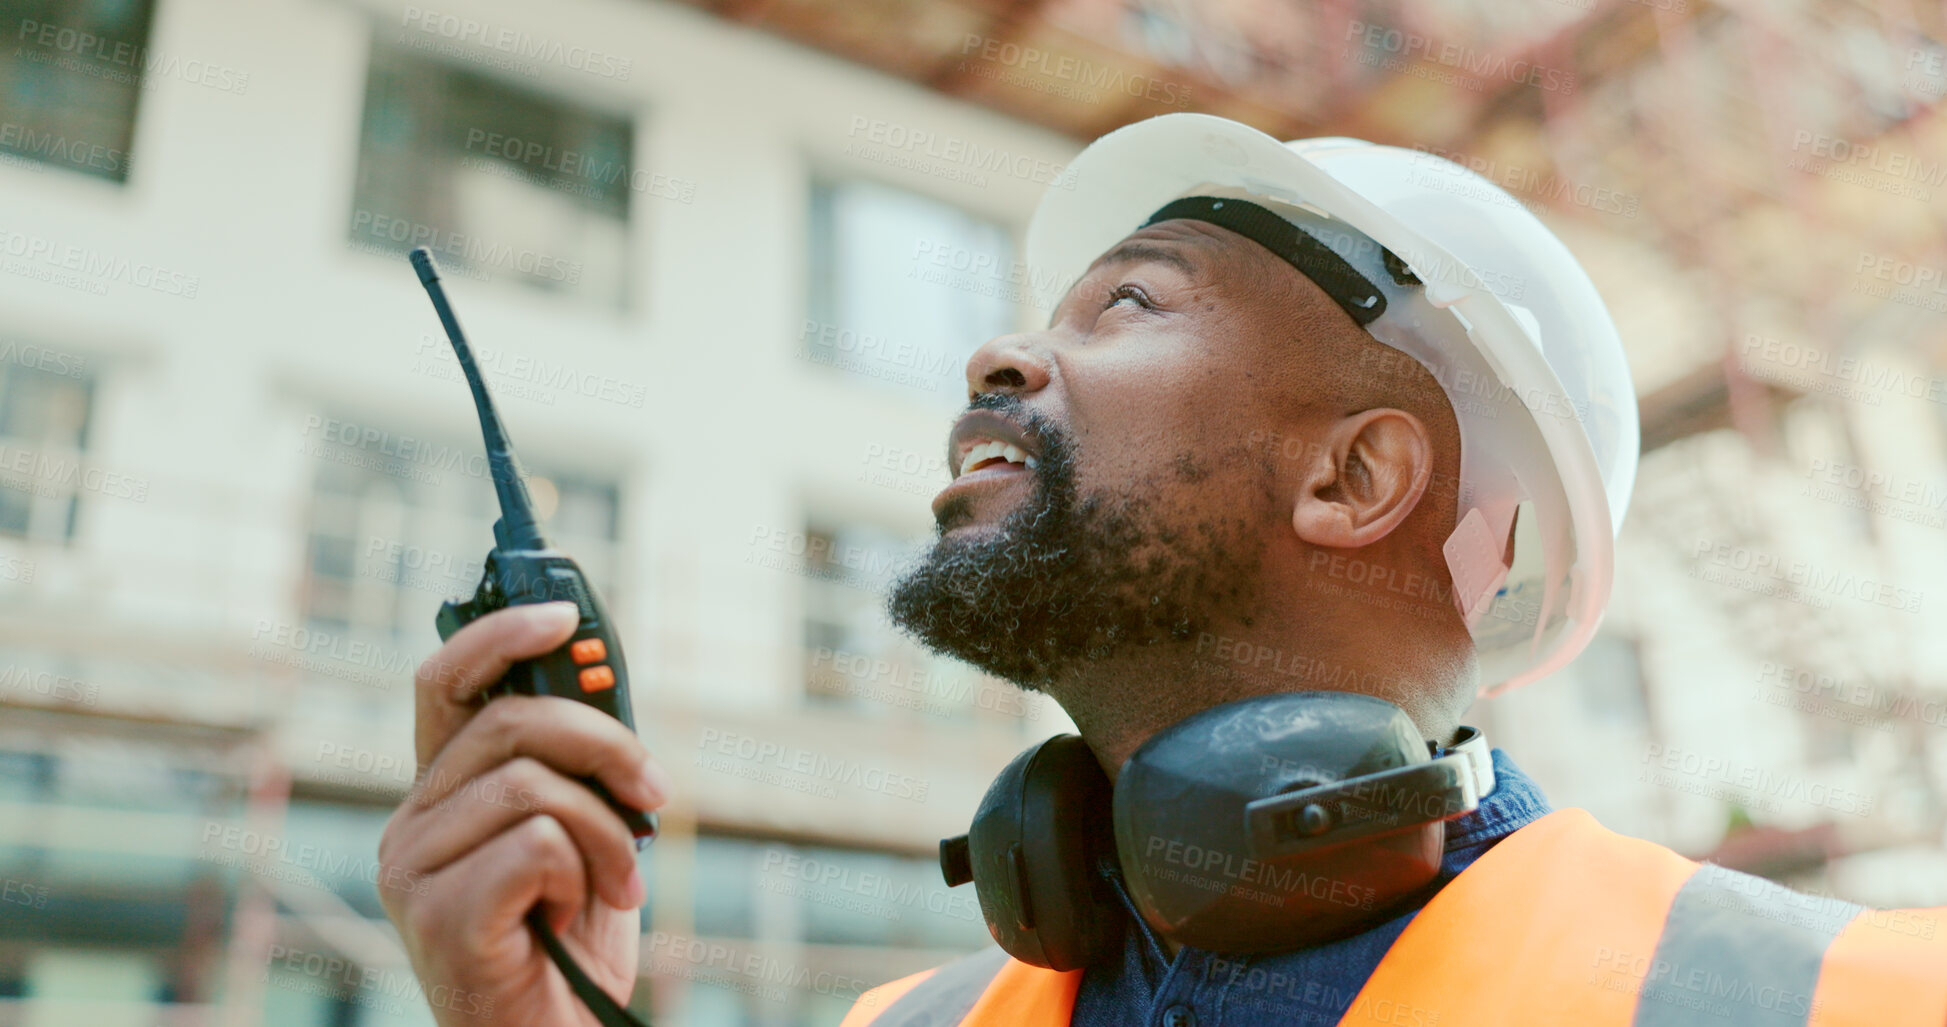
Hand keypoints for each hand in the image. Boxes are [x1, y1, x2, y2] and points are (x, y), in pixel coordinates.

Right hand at [377, 601, 670, 1025]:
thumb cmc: (569, 945)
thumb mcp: (582, 836)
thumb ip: (575, 769)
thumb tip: (605, 692)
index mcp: (440, 796)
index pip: (445, 683)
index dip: (498, 633)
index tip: (564, 614)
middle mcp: (409, 824)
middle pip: (509, 722)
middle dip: (606, 744)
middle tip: (654, 792)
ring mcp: (412, 870)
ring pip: (532, 785)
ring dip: (604, 833)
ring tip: (615, 884)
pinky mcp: (436, 913)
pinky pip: (536, 843)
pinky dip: (579, 876)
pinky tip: (567, 918)